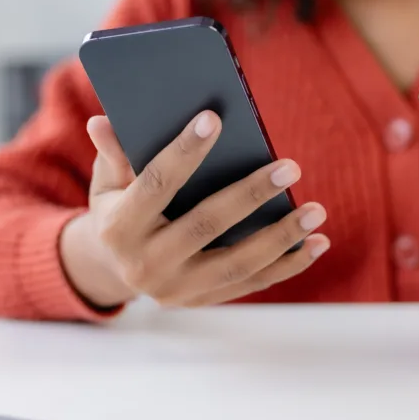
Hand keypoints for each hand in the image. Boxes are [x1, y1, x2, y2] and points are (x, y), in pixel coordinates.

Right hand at [60, 111, 329, 308]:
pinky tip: (316, 243)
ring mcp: (175, 289)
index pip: (155, 184)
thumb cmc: (118, 208)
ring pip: (236, 264)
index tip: (214, 119)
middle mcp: (145, 265)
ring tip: (315, 210)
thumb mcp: (107, 182)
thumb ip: (114, 153)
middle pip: (205, 226)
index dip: (183, 152)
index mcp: (118, 227)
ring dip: (281, 237)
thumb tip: (103, 121)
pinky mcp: (200, 301)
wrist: (111, 267)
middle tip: (290, 166)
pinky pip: (250, 284)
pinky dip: (287, 265)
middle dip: (250, 195)